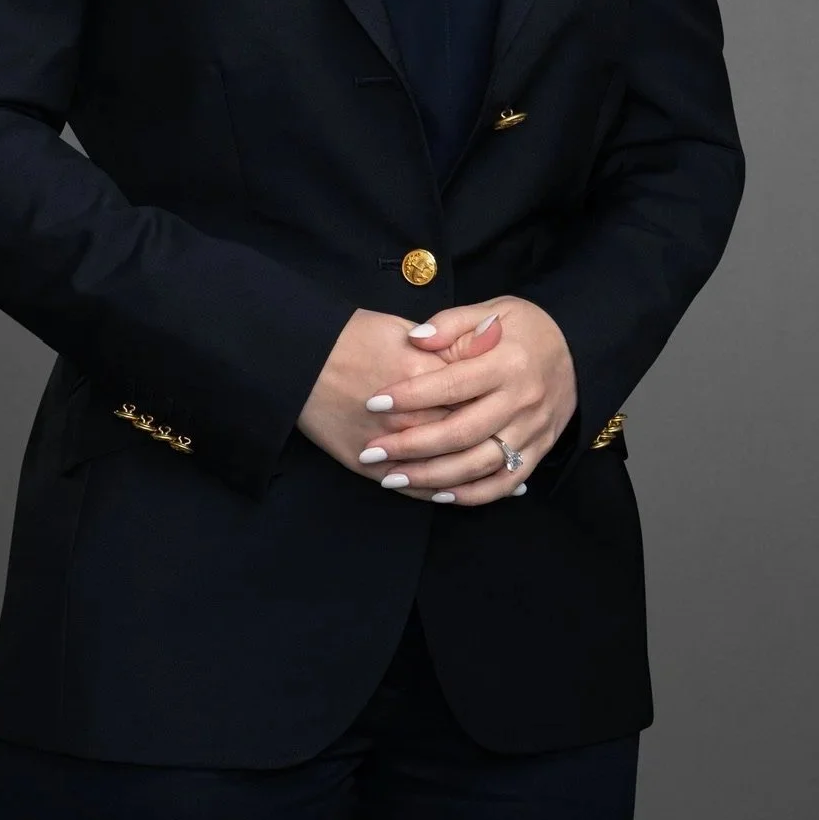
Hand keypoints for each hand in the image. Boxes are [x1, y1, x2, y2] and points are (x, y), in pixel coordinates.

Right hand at [296, 306, 505, 478]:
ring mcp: (391, 445)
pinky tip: (458, 492)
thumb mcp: (399, 327)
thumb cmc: (346, 338)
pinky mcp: (369, 465)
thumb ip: (444, 339)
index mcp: (425, 376)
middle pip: (467, 436)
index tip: (517, 402)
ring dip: (475, 475)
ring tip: (506, 475)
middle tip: (523, 441)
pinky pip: (413, 488)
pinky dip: (438, 492)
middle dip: (495, 441)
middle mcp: (412, 415)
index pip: (475, 395)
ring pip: (446, 469)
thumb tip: (483, 341)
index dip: (498, 401)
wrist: (295, 359)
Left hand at [357, 296, 577, 503]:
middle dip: (412, 445)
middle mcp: (522, 400)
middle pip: (462, 432)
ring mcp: (532, 430)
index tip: (374, 403)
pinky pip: (504, 482)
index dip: (411, 396)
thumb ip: (451, 324)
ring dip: (433, 476)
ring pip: (479, 464)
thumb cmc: (526, 328)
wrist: (579, 349)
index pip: (452, 384)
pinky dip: (472, 494)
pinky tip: (438, 494)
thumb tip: (415, 340)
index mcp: (508, 362)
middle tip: (372, 451)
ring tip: (392, 478)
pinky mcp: (539, 450)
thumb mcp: (492, 310)